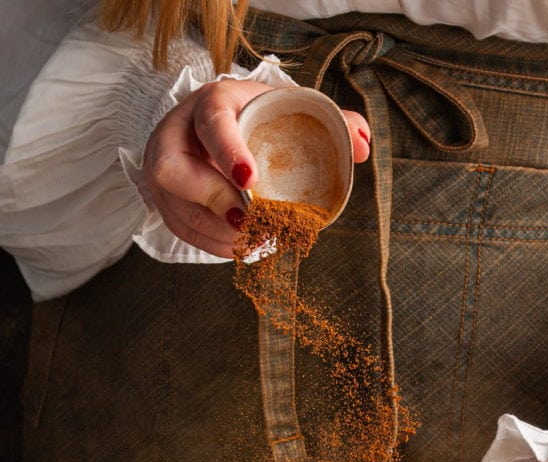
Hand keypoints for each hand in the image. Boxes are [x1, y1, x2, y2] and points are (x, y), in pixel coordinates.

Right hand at [143, 79, 370, 255]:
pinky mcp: (163, 201)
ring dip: (219, 232)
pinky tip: (241, 244)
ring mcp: (160, 170)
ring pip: (178, 209)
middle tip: (249, 219)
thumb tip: (360, 144)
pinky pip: (182, 230)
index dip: (228, 152)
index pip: (211, 123)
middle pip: (173, 171)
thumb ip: (329, 122)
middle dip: (213, 200)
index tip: (250, 180)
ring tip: (254, 237)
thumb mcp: (287, 110)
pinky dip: (214, 243)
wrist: (212, 127)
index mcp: (211, 103)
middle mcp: (176, 134)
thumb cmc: (257, 120)